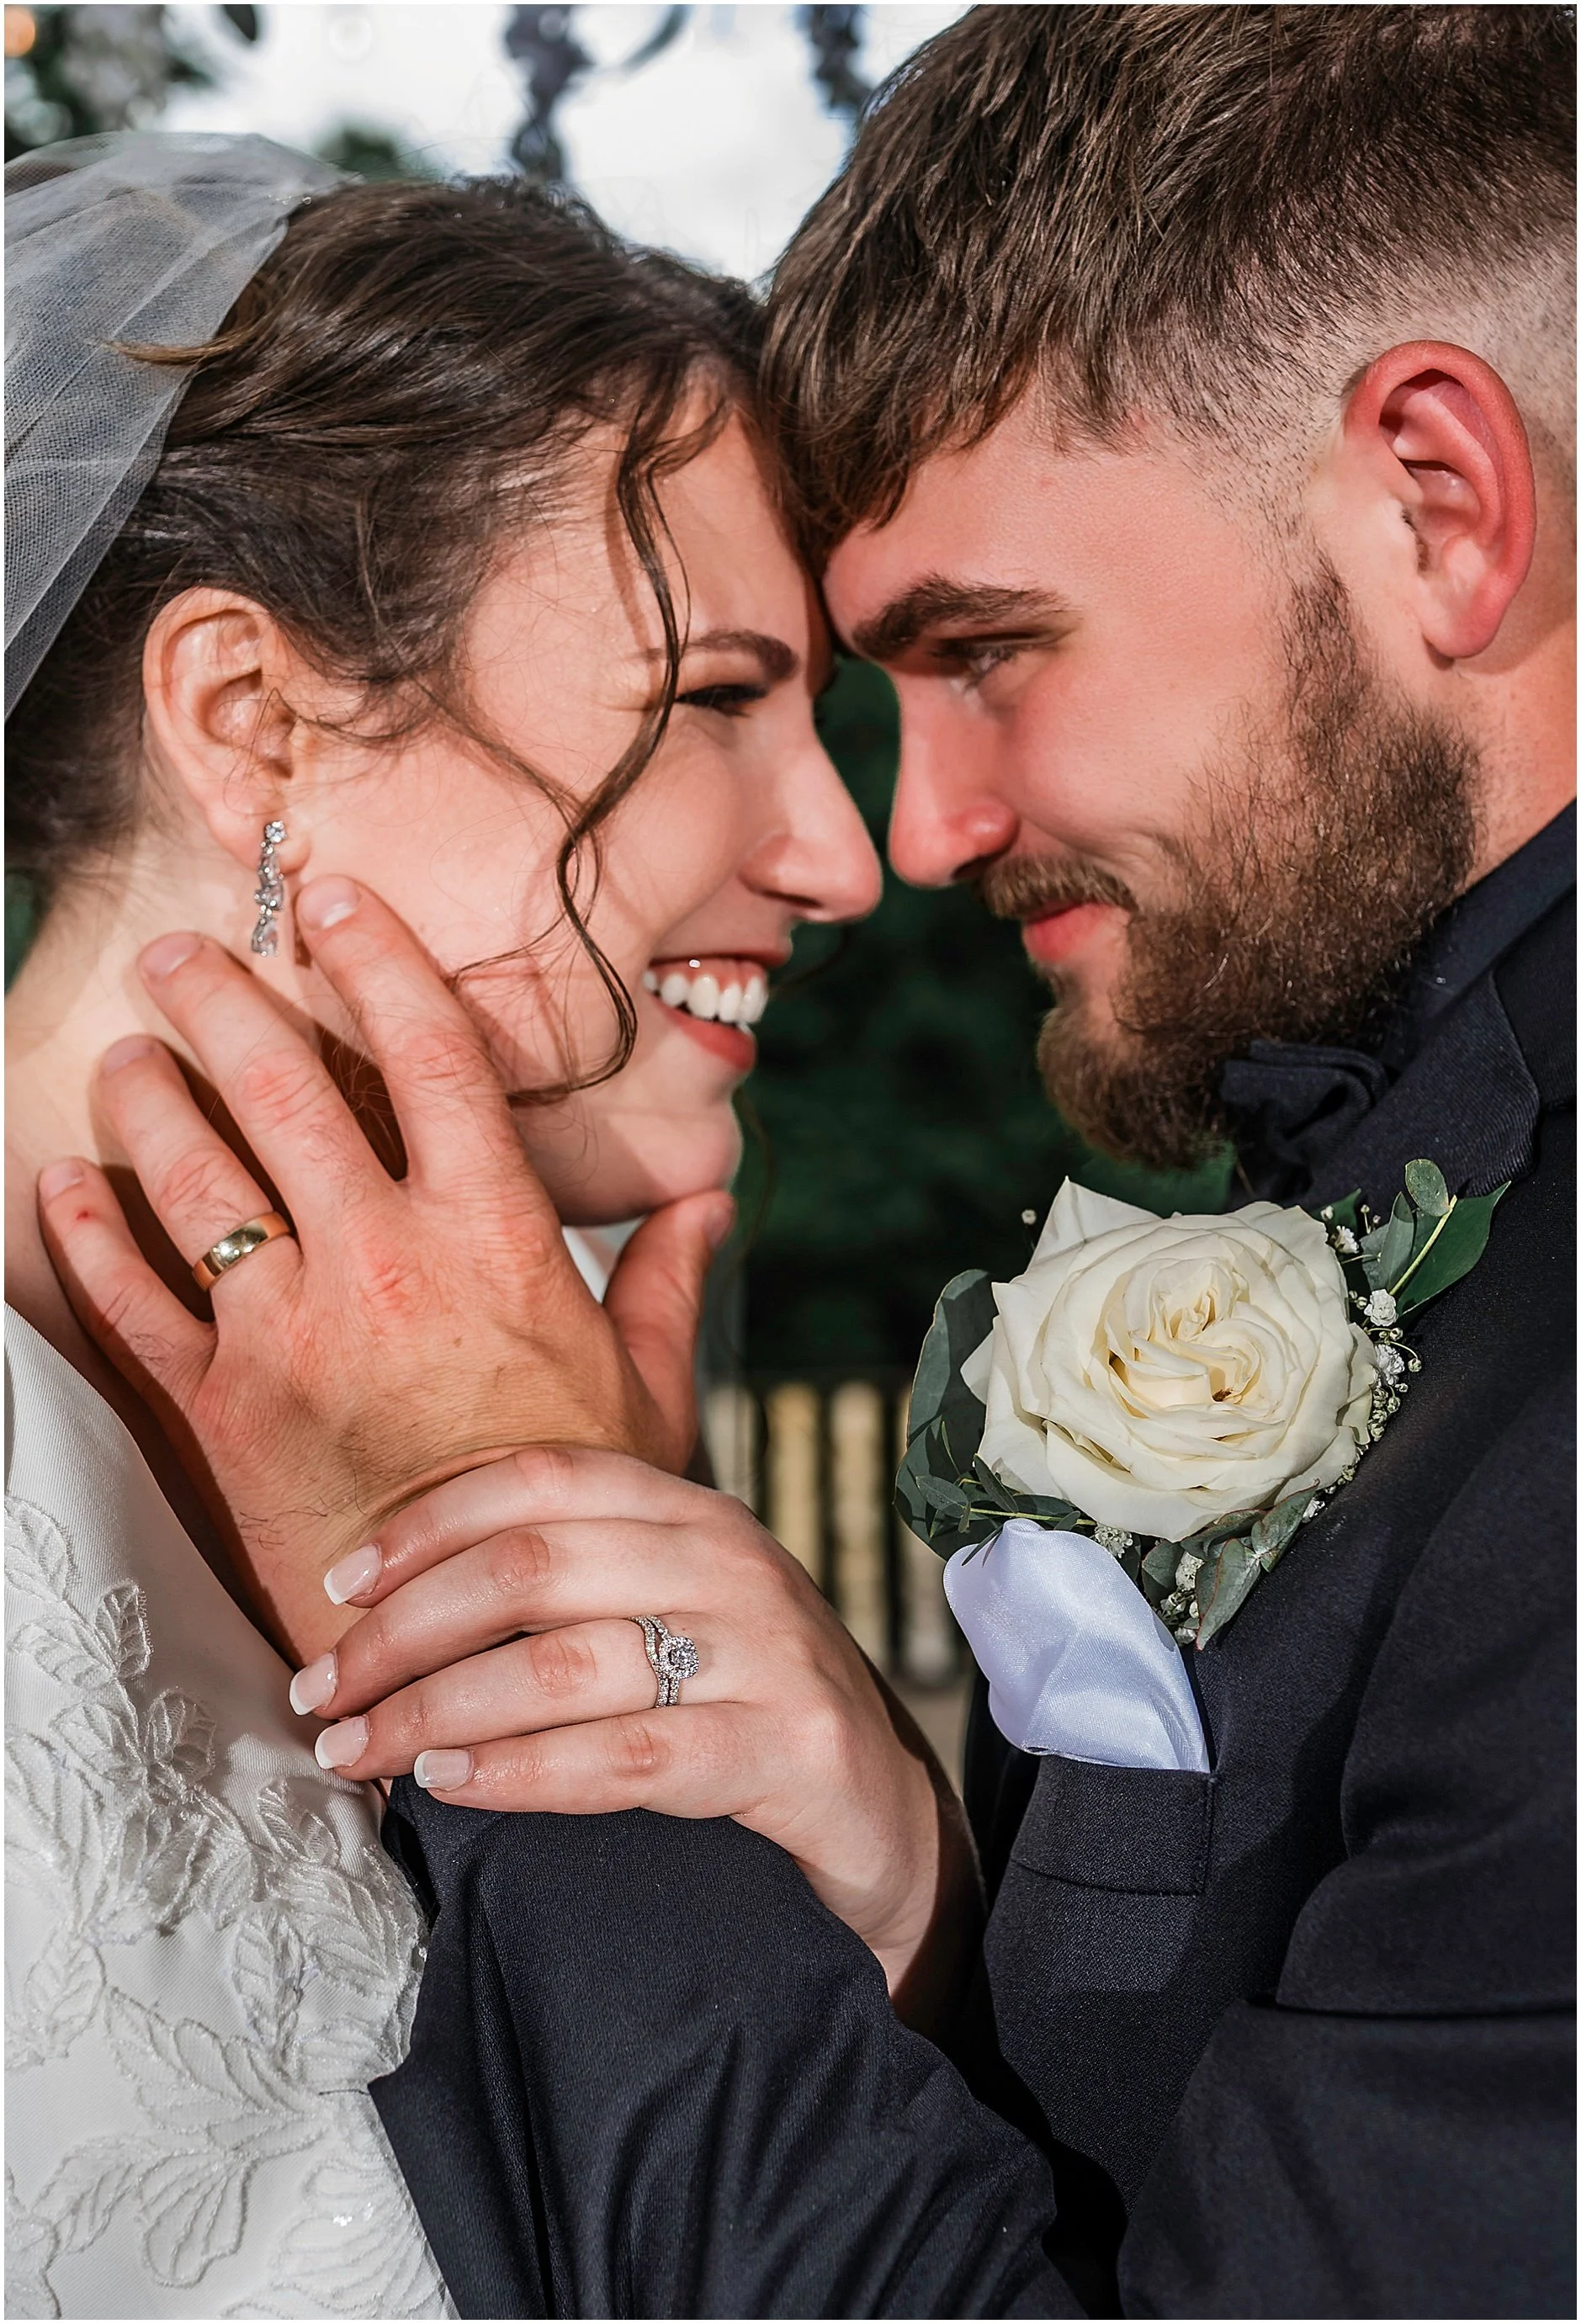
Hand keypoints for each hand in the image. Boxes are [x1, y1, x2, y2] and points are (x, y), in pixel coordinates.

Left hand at [37, 876, 731, 1655]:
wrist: (488, 1644)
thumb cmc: (575, 1509)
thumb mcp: (642, 1387)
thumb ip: (664, 1278)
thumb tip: (709, 1199)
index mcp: (493, 1236)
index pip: (429, 1054)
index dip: (376, 959)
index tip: (330, 897)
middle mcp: (384, 1264)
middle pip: (285, 1091)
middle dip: (223, 1003)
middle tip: (180, 955)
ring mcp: (292, 1334)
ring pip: (197, 1180)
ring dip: (151, 1098)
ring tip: (127, 1052)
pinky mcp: (221, 1409)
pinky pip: (133, 1300)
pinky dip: (87, 1235)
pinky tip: (61, 1185)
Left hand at [289, 1445, 982, 2015]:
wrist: (881, 1818)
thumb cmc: (739, 1712)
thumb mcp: (669, 1617)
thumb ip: (570, 1587)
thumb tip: (390, 1604)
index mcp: (692, 1513)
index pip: (540, 1480)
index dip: (425, 1525)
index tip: (336, 1589)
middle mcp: (731, 1563)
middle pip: (529, 1568)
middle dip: (401, 1634)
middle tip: (323, 1694)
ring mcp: (767, 1652)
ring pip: (561, 1662)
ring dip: (434, 1711)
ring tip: (359, 1751)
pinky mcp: (789, 1748)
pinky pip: (625, 1757)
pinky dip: (522, 1772)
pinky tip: (454, 1788)